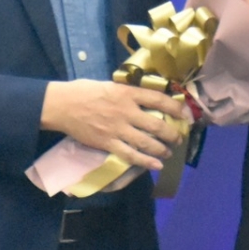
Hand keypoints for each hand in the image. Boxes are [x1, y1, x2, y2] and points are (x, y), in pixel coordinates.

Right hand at [41, 79, 186, 170]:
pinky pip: (131, 155)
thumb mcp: (110, 85)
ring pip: (147, 142)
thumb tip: (145, 97)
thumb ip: (128, 92)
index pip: (159, 99)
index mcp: (127, 93)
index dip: (176, 108)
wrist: (63, 105)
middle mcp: (126, 111)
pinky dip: (146, 161)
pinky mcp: (108, 143)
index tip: (185, 114)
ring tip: (169, 151)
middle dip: (172, 134)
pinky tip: (156, 165)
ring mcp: (118, 129)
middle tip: (178, 138)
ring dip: (162, 149)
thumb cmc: (85, 91)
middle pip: (157, 125)